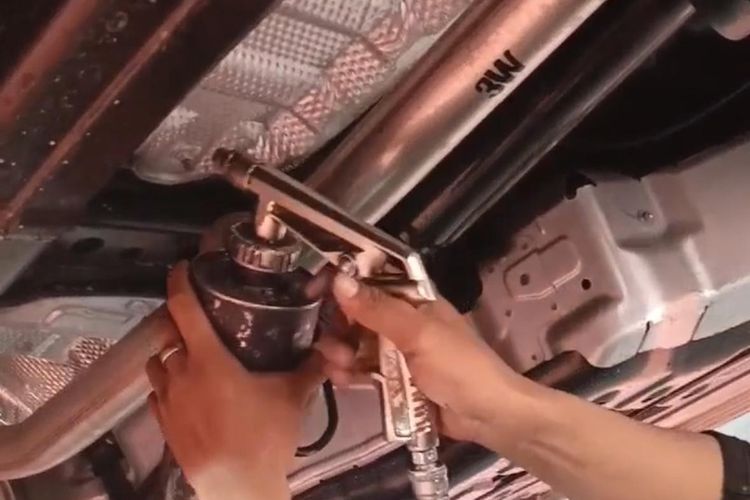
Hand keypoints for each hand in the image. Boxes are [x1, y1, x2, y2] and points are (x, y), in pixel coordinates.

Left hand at [146, 262, 322, 499]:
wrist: (240, 488)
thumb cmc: (264, 436)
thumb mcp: (293, 396)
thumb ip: (311, 367)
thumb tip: (331, 348)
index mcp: (208, 359)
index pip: (184, 308)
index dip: (180, 282)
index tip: (182, 267)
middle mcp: (180, 374)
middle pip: (170, 337)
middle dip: (182, 326)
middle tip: (203, 325)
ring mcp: (167, 402)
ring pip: (158, 365)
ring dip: (171, 357)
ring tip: (192, 359)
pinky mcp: (163, 427)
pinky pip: (157, 395)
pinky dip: (167, 386)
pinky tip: (187, 393)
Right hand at [315, 274, 532, 447]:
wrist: (486, 416)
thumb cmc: (458, 365)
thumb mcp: (418, 333)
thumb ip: (378, 309)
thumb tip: (339, 281)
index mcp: (415, 300)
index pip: (375, 280)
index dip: (346, 280)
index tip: (317, 286)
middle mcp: (404, 321)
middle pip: (360, 313)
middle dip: (339, 323)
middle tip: (323, 337)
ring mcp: (398, 351)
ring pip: (358, 343)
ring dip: (341, 350)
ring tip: (333, 362)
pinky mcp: (394, 379)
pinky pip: (364, 370)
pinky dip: (349, 372)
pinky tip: (339, 377)